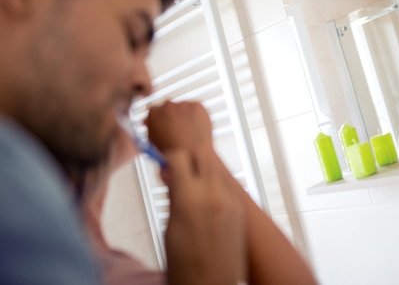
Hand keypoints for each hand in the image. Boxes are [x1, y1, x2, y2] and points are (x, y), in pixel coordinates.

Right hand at [146, 101, 245, 284]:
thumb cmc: (186, 268)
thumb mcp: (169, 229)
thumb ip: (173, 195)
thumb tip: (171, 174)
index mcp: (191, 202)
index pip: (178, 156)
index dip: (167, 148)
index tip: (159, 142)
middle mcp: (215, 196)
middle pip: (201, 151)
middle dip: (187, 141)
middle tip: (174, 130)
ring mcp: (230, 200)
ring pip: (215, 162)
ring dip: (200, 154)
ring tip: (186, 152)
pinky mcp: (238, 208)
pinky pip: (224, 179)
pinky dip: (210, 171)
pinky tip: (200, 175)